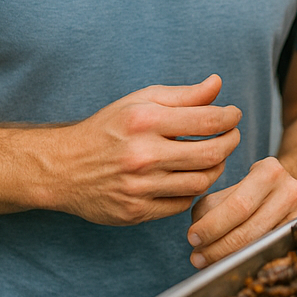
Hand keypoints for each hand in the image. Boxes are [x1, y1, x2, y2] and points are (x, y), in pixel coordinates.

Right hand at [44, 73, 240, 225]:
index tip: (233, 116)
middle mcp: (142, 155)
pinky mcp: (135, 212)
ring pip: (200, 182)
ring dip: (215, 168)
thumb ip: (183, 95)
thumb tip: (218, 85)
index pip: (207, 120)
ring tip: (212, 157)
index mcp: (144, 121)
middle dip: (230, 143)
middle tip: (231, 136)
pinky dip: (191, 190)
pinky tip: (187, 177)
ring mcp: (138, 187)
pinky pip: (181, 204)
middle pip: (210, 154)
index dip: (229, 118)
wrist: (63, 167)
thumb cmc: (107, 129)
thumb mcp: (140, 101)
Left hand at [187, 156, 296, 267]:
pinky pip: (271, 252)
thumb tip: (198, 236)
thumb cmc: (252, 192)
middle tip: (197, 257)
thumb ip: (213, 208)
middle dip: (218, 247)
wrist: (287, 191)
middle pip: (249, 229)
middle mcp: (290, 190)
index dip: (212, 226)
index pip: (238, 205)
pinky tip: (231, 263)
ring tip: (208, 262)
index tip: (192, 237)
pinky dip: (247, 260)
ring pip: (260, 244)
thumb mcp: (233, 189)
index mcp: (269, 171)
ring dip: (228, 257)